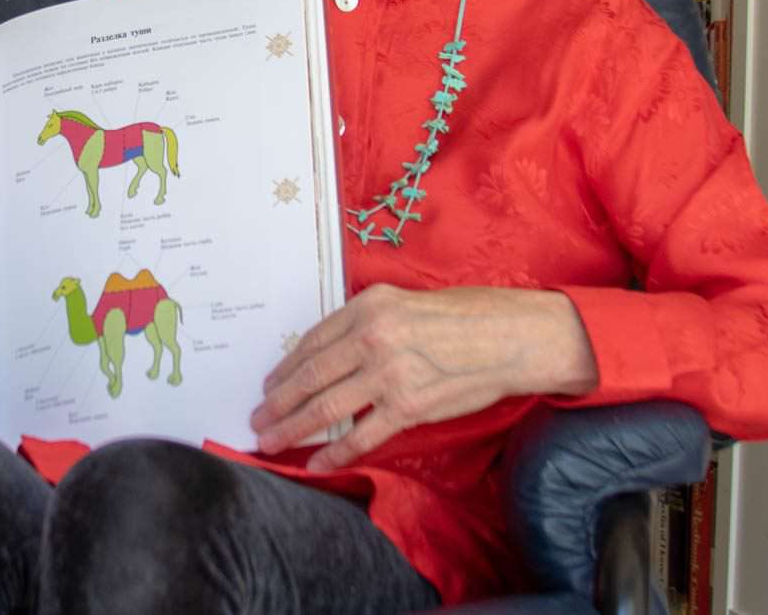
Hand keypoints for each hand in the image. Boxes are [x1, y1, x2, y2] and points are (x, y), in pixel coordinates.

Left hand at [250, 284, 597, 471]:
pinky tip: (315, 464)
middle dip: (277, 401)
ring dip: (292, 427)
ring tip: (269, 439)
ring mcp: (389, 373)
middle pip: (310, 375)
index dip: (285, 366)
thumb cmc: (462, 317)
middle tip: (256, 417)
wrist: (510, 337)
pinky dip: (333, 453)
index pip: (313, 341)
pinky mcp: (409, 407)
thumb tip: (328, 355)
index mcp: (368, 306)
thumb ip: (365, 324)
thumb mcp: (403, 303)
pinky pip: (361, 435)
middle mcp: (372, 337)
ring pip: (325, 406)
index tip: (269, 383)